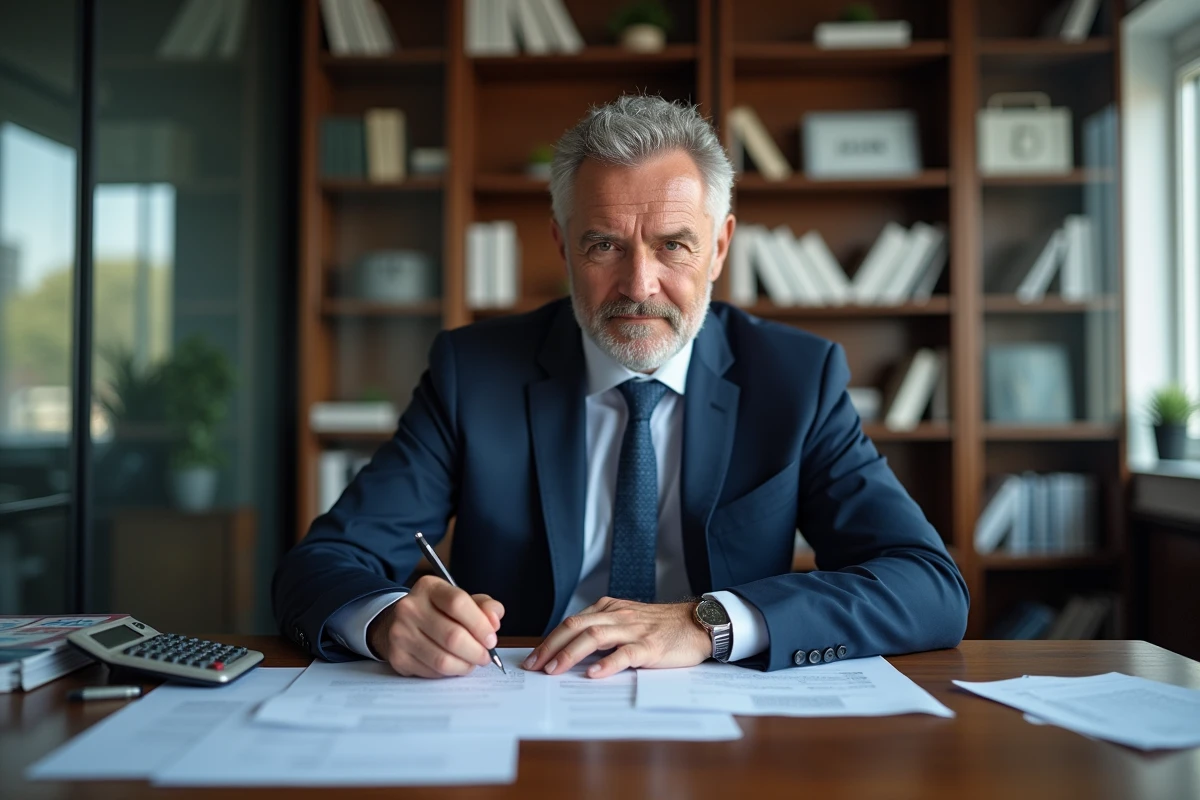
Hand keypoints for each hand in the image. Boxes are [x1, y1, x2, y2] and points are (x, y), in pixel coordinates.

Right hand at [367, 575, 503, 677]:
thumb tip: (494, 621)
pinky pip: (432, 672)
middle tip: (486, 656)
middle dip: (477, 651)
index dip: (480, 624)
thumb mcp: (460, 600)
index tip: (491, 638)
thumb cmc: (437, 612)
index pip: (458, 603)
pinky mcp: (398, 658)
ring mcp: (401, 634)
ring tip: (472, 662)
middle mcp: (410, 608)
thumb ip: (484, 606)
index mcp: (429, 588)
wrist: (398, 623)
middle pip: (452, 636)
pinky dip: (449, 672)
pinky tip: (454, 665)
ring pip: (443, 660)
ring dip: (465, 665)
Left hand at [523, 597, 710, 678]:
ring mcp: (633, 630)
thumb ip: (601, 631)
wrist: (696, 624)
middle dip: (550, 647)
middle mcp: (617, 615)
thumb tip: (569, 653)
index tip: (533, 659)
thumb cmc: (659, 627)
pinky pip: (625, 654)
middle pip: (575, 627)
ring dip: (570, 654)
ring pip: (594, 638)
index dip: (549, 641)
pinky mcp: (650, 646)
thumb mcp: (625, 621)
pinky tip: (593, 674)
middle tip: (534, 667)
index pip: (570, 623)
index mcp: (608, 608)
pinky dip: (607, 664)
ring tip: (554, 670)